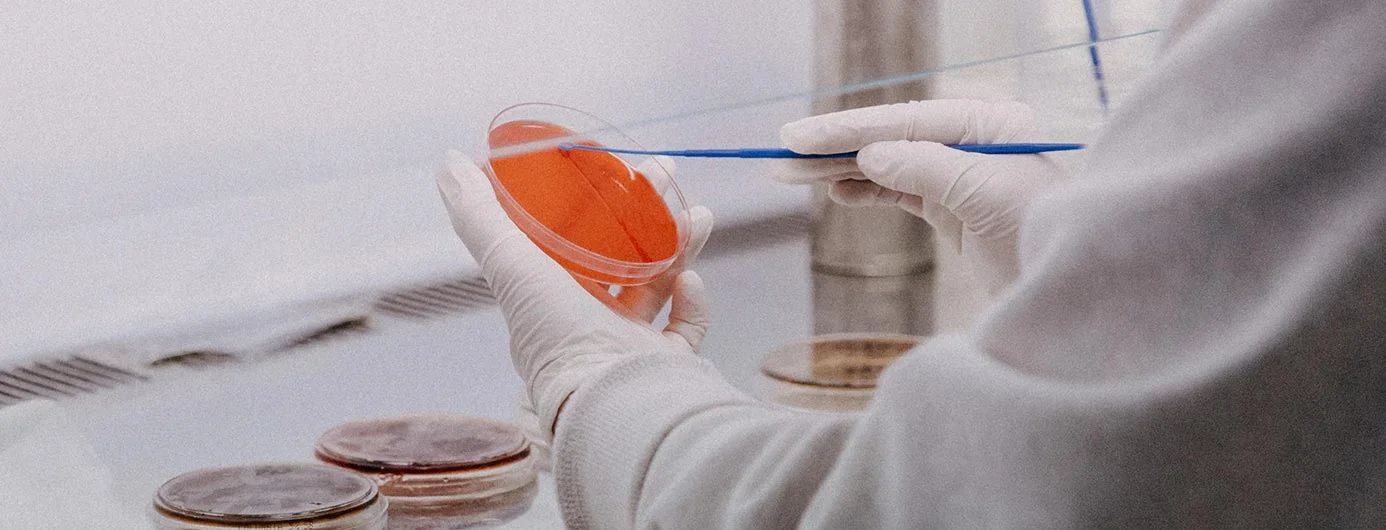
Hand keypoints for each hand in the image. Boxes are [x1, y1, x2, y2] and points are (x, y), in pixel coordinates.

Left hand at [436, 151, 713, 438]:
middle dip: (645, 210)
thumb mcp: (512, 265)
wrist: (617, 402)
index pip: (570, 239)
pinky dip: (692, 301)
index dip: (590, 200)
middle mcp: (587, 322)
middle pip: (620, 253)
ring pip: (659, 281)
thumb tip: (450, 161)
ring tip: (698, 214)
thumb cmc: (559, 338)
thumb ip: (480, 215)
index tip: (611, 166)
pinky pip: (685, 325)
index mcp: (550, 299)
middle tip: (664, 174)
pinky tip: (690, 280)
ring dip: (678, 243)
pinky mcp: (668, 363)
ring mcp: (630, 345)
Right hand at [773, 100, 1062, 292]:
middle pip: (891, 138)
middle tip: (783, 155)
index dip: (849, 128)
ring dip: (841, 169)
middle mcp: (974, 142)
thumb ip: (924, 167)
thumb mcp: (983, 193)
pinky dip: (867, 191)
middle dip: (836, 147)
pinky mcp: (956, 208)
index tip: (800, 137)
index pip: (905, 120)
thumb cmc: (1042, 233)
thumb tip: (869, 155)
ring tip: (792, 175)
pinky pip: (900, 191)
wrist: (1071, 291)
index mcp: (989, 123)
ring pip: (889, 165)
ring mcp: (962, 175)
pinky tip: (836, 190)